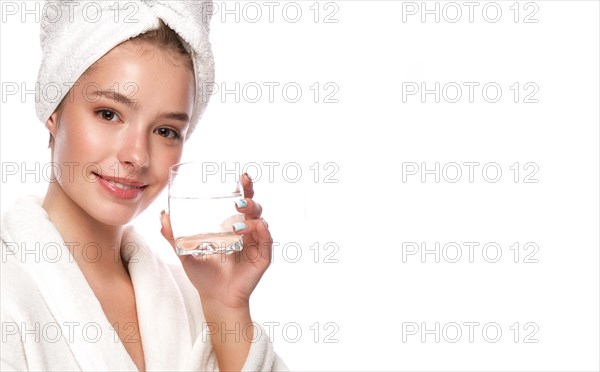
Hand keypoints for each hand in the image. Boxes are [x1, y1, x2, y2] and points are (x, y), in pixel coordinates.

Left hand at [160, 173, 271, 309]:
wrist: (215, 299)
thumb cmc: (203, 275)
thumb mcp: (185, 253)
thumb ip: (173, 237)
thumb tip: (162, 216)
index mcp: (233, 225)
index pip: (242, 201)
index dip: (245, 187)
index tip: (242, 175)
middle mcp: (248, 231)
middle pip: (254, 207)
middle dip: (250, 199)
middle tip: (238, 200)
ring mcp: (256, 244)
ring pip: (261, 222)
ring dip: (251, 217)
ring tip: (238, 223)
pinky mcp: (262, 258)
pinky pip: (267, 241)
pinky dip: (264, 232)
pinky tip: (257, 227)